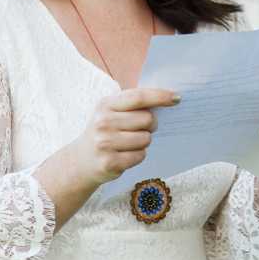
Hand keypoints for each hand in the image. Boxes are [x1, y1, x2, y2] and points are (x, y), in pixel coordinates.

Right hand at [71, 82, 179, 196]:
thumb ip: (132, 105)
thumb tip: (165, 98)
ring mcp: (106, 143)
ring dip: (144, 142)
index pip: (138, 97)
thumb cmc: (105, 132)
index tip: (176, 98)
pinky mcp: (110, 162)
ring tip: (129, 143)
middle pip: (146, 119)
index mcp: (106, 105)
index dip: (159, 96)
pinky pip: (140, 156)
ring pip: (145, 139)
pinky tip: (126, 155)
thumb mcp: (111, 112)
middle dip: (151, 125)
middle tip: (142, 128)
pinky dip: (138, 155)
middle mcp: (104, 122)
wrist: (82, 160)